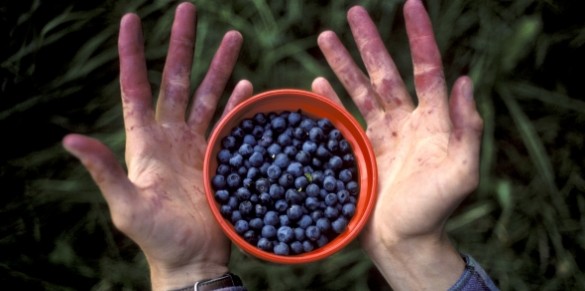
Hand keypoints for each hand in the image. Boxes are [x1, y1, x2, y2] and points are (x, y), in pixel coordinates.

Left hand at [62, 3, 252, 289]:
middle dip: (183, 45)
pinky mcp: (218, 156)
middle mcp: (170, 135)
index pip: (135, 87)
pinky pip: (228, 121)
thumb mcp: (126, 204)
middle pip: (176, 80)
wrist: (192, 256)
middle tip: (191, 10)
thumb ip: (104, 170)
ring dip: (219, 66)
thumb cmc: (155, 236)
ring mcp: (196, 144)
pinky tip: (246, 84)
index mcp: (144, 141)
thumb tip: (69, 140)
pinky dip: (237, 103)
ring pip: (207, 94)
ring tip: (233, 37)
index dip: (132, 53)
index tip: (132, 19)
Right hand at [313, 0, 482, 288]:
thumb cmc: (435, 211)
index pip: (426, 69)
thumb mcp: (462, 173)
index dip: (419, 37)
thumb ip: (466, 128)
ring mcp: (381, 135)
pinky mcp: (360, 150)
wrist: (403, 241)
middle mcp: (406, 122)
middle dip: (369, 43)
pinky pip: (344, 118)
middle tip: (353, 14)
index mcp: (431, 121)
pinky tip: (318, 83)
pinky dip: (331, 100)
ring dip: (343, 64)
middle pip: (385, 73)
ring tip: (326, 37)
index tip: (410, 5)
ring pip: (360, 91)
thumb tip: (463, 80)